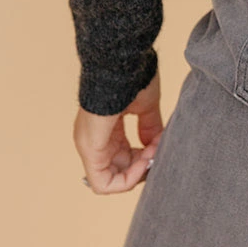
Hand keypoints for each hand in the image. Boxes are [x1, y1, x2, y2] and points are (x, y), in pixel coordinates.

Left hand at [73, 68, 163, 193]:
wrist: (120, 63)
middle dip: (143, 166)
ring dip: (137, 173)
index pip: (122, 158)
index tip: (158, 145)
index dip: (143, 158)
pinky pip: (103, 183)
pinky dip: (126, 180)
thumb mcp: (145, 106)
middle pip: (118, 172)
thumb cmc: (131, 77)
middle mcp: (93, 141)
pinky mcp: (90, 150)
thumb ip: (149, 127)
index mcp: (104, 129)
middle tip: (158, 151)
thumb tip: (154, 146)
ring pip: (111, 181)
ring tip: (153, 153)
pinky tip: (144, 161)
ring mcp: (89, 146)